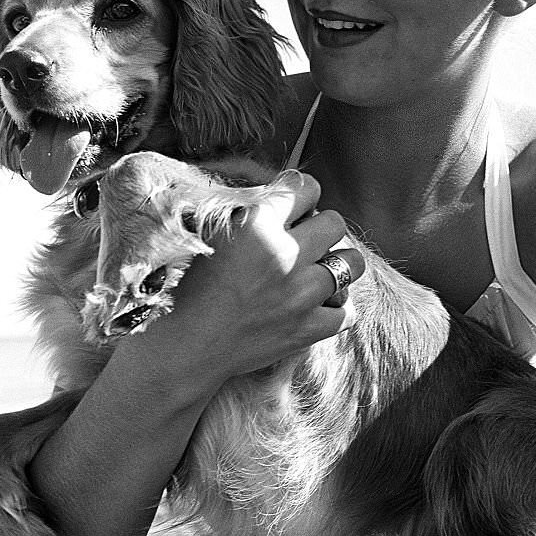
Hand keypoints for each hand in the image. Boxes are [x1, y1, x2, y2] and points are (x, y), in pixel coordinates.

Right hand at [117, 172, 363, 401]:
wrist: (183, 347)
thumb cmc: (187, 286)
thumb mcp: (211, 232)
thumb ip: (250, 208)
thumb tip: (282, 193)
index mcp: (258, 224)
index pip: (307, 187)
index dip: (301, 195)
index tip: (293, 208)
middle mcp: (286, 254)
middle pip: (335, 222)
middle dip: (321, 227)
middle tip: (303, 241)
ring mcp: (301, 294)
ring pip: (352, 262)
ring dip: (336, 263)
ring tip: (316, 270)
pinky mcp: (308, 329)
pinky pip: (347, 309)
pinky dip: (335, 306)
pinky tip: (317, 304)